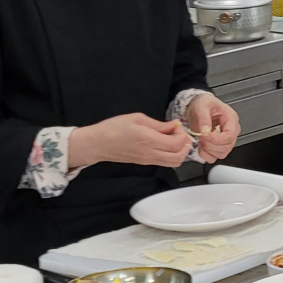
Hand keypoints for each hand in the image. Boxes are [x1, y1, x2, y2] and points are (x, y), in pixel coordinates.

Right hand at [69, 113, 192, 168]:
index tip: (176, 125)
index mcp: (148, 140)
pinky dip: (173, 155)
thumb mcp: (137, 118)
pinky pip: (165, 163)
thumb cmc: (114, 128)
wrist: (98, 144)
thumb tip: (174, 125)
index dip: (182, 134)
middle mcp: (150, 154)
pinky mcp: (145, 163)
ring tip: (174, 138)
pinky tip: (166, 144)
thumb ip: (158, 124)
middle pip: (179, 157)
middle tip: (179, 133)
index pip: (176, 144)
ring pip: (174, 163)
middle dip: (185, 145)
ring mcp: (148, 161)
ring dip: (180, 152)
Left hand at [185, 92, 240, 161]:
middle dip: (211, 144)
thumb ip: (203, 118)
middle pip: (227, 146)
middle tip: (200, 136)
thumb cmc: (203, 104)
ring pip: (222, 153)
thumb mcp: (201, 106)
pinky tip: (201, 146)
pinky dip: (206, 155)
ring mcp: (225, 139)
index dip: (217, 139)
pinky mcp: (219, 146)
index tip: (204, 136)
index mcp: (231, 118)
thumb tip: (205, 130)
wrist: (197, 106)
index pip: (230, 135)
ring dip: (208, 150)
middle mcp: (231, 130)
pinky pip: (215, 157)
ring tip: (201, 140)